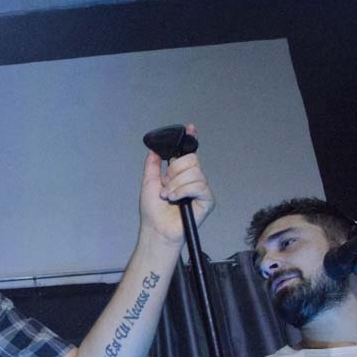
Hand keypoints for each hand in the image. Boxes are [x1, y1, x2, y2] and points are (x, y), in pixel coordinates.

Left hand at [138, 124, 214, 244]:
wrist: (156, 229)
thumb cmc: (153, 211)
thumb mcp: (149, 183)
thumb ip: (152, 165)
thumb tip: (153, 149)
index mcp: (181, 173)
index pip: (189, 152)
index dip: (191, 139)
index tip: (191, 127)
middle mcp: (193, 179)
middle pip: (192, 159)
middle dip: (174, 171)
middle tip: (166, 184)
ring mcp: (201, 189)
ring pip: (195, 172)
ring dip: (176, 184)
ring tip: (168, 196)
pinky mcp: (207, 200)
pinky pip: (199, 186)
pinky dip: (183, 191)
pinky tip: (175, 199)